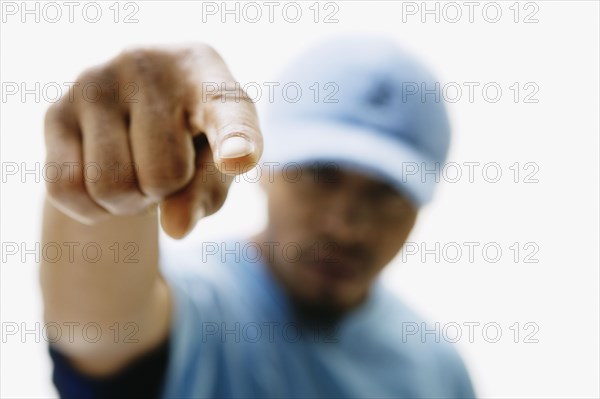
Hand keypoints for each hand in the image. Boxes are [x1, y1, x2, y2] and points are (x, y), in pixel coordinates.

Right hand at [44, 43, 261, 237]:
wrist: (133, 109)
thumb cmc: (190, 138)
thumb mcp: (216, 163)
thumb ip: (208, 193)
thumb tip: (175, 228)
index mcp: (207, 76)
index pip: (227, 112)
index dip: (234, 140)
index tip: (239, 160)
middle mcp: (148, 66)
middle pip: (163, 177)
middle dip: (165, 191)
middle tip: (164, 165)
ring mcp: (95, 83)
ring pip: (111, 187)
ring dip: (129, 201)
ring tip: (136, 168)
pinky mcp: (55, 110)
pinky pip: (67, 190)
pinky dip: (91, 208)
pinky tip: (104, 179)